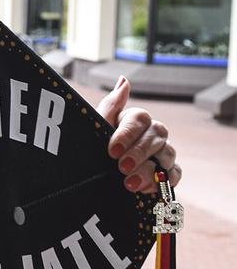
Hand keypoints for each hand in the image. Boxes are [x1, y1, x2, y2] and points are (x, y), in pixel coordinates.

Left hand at [95, 76, 180, 192]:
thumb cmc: (93, 150)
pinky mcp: (167, 174)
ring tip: (129, 183)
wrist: (92, 182)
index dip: (127, 134)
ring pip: (168, 154)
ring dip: (149, 170)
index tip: (112, 150)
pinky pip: (175, 174)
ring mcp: (162, 153)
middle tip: (121, 167)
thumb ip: (110, 106)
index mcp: (133, 120)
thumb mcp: (96, 128)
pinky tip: (144, 189)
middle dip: (139, 152)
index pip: (140, 118)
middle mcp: (151, 133)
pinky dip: (162, 182)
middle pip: (158, 134)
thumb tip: (124, 80)